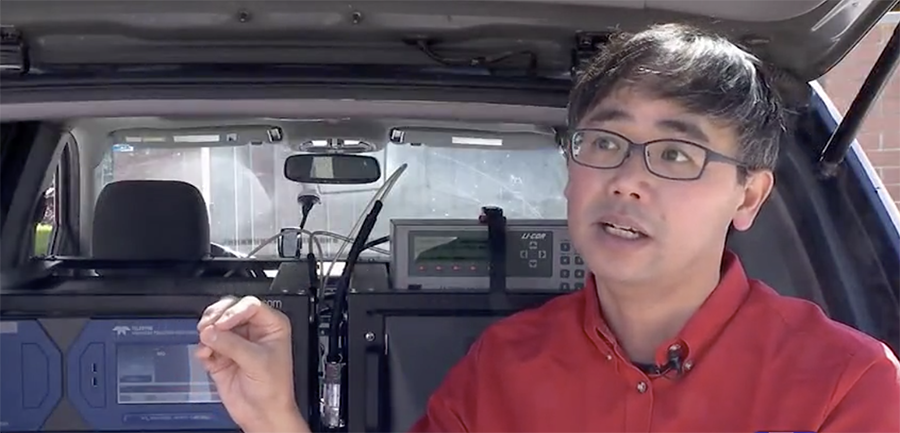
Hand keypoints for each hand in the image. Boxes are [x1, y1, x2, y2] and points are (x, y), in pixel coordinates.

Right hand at [195, 296, 309, 432]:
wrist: (263, 414)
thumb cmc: (274, 389)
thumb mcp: (257, 361)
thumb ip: (232, 344)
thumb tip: (211, 332)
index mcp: (271, 325)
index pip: (250, 305)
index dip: (234, 311)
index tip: (223, 323)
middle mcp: (253, 330)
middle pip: (229, 310)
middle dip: (216, 317)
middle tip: (207, 327)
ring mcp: (236, 342)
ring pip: (215, 325)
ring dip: (207, 332)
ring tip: (206, 342)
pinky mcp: (221, 355)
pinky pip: (206, 344)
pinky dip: (202, 347)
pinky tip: (205, 355)